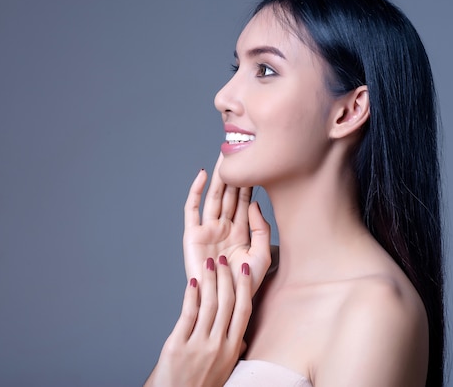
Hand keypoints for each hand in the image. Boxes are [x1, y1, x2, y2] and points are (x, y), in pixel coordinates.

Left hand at [145, 256, 251, 386]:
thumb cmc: (200, 386)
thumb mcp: (224, 370)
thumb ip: (232, 352)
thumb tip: (241, 339)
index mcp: (232, 349)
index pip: (243, 311)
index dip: (244, 287)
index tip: (243, 269)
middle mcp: (218, 345)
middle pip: (226, 303)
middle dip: (225, 277)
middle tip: (223, 259)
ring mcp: (198, 345)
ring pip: (208, 304)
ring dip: (209, 280)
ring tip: (209, 264)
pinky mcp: (178, 345)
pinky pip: (188, 314)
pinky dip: (191, 295)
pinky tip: (192, 282)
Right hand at [183, 154, 271, 292]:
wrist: (225, 301)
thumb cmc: (244, 284)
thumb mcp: (261, 254)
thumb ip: (260, 228)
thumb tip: (254, 204)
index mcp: (240, 233)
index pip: (245, 201)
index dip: (250, 183)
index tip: (256, 162)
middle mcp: (223, 228)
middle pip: (229, 195)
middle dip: (234, 174)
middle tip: (239, 151)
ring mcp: (207, 230)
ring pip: (213, 197)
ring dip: (219, 178)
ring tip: (224, 157)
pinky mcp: (192, 235)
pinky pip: (192, 209)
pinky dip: (196, 191)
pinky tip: (203, 176)